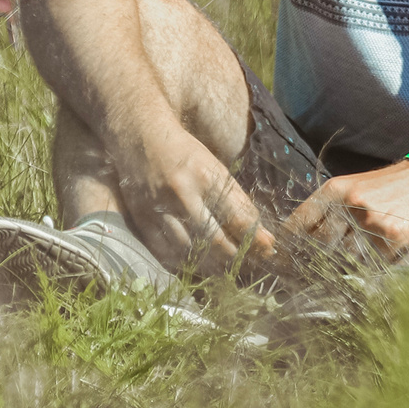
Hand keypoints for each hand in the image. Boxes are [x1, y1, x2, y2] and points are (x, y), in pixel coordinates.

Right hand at [114, 131, 274, 276]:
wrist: (140, 138)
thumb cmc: (185, 153)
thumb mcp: (215, 168)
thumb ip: (237, 200)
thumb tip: (262, 234)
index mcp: (205, 176)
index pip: (237, 217)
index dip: (255, 239)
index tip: (268, 250)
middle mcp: (182, 195)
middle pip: (214, 240)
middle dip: (235, 257)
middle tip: (248, 264)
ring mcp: (159, 209)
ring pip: (190, 252)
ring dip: (211, 266)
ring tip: (226, 269)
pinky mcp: (142, 220)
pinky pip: (165, 254)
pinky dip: (183, 264)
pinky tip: (196, 266)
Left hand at [287, 159, 408, 261]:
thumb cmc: (393, 186)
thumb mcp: (356, 187)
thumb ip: (330, 212)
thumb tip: (303, 245)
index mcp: (336, 189)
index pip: (300, 223)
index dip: (288, 246)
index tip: (282, 261)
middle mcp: (351, 203)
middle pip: (320, 246)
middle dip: (317, 261)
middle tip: (315, 273)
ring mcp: (373, 220)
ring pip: (347, 259)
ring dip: (349, 265)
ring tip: (360, 260)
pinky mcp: (394, 236)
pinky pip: (375, 264)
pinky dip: (376, 265)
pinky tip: (384, 254)